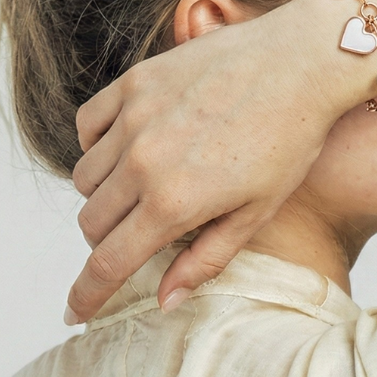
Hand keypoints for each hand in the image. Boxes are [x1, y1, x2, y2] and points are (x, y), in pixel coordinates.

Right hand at [65, 3, 341, 322]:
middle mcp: (143, 162)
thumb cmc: (290, 141)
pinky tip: (129, 147)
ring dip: (103, 195)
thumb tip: (163, 301)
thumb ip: (205, 259)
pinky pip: (88, 125)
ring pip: (86, 178)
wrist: (302, 63)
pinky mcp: (135, 82)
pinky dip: (98, 145)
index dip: (85, 295)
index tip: (74, 313)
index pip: (107, 263)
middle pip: (91, 223)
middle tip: (137, 235)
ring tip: (141, 190)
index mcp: (173, 203)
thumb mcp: (257, 212)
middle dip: (106, 241)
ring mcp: (135, 118)